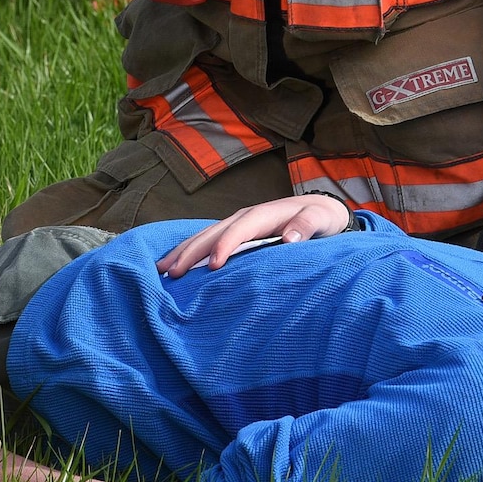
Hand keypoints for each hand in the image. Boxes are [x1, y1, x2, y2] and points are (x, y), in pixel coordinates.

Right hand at [157, 194, 349, 278]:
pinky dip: (191, 250)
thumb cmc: (320, 216)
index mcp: (263, 214)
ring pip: (205, 236)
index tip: (214, 265)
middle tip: (172, 272)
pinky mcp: (236, 232)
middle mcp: (245, 216)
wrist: (320, 209)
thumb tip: (290, 238)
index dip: (226, 245)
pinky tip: (176, 263)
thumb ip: (307, 226)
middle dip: (192, 251)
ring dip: (184, 251)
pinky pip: (209, 240)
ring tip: (162, 269)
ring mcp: (237, 223)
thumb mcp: (320, 218)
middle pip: (213, 232)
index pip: (240, 230)